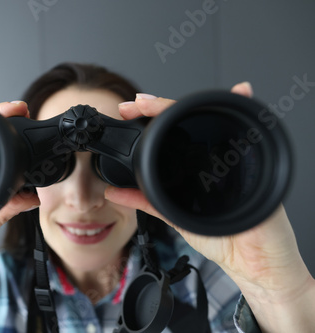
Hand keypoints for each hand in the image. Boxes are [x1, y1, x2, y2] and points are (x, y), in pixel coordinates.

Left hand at [105, 83, 314, 331]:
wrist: (256, 264)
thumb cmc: (223, 240)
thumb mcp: (175, 217)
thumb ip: (146, 202)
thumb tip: (113, 192)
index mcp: (195, 168)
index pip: (170, 136)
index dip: (151, 120)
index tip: (129, 110)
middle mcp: (216, 157)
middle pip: (191, 121)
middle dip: (164, 106)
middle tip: (139, 102)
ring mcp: (237, 157)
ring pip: (217, 119)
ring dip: (198, 102)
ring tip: (167, 100)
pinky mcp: (258, 163)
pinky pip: (249, 133)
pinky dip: (245, 106)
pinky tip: (239, 91)